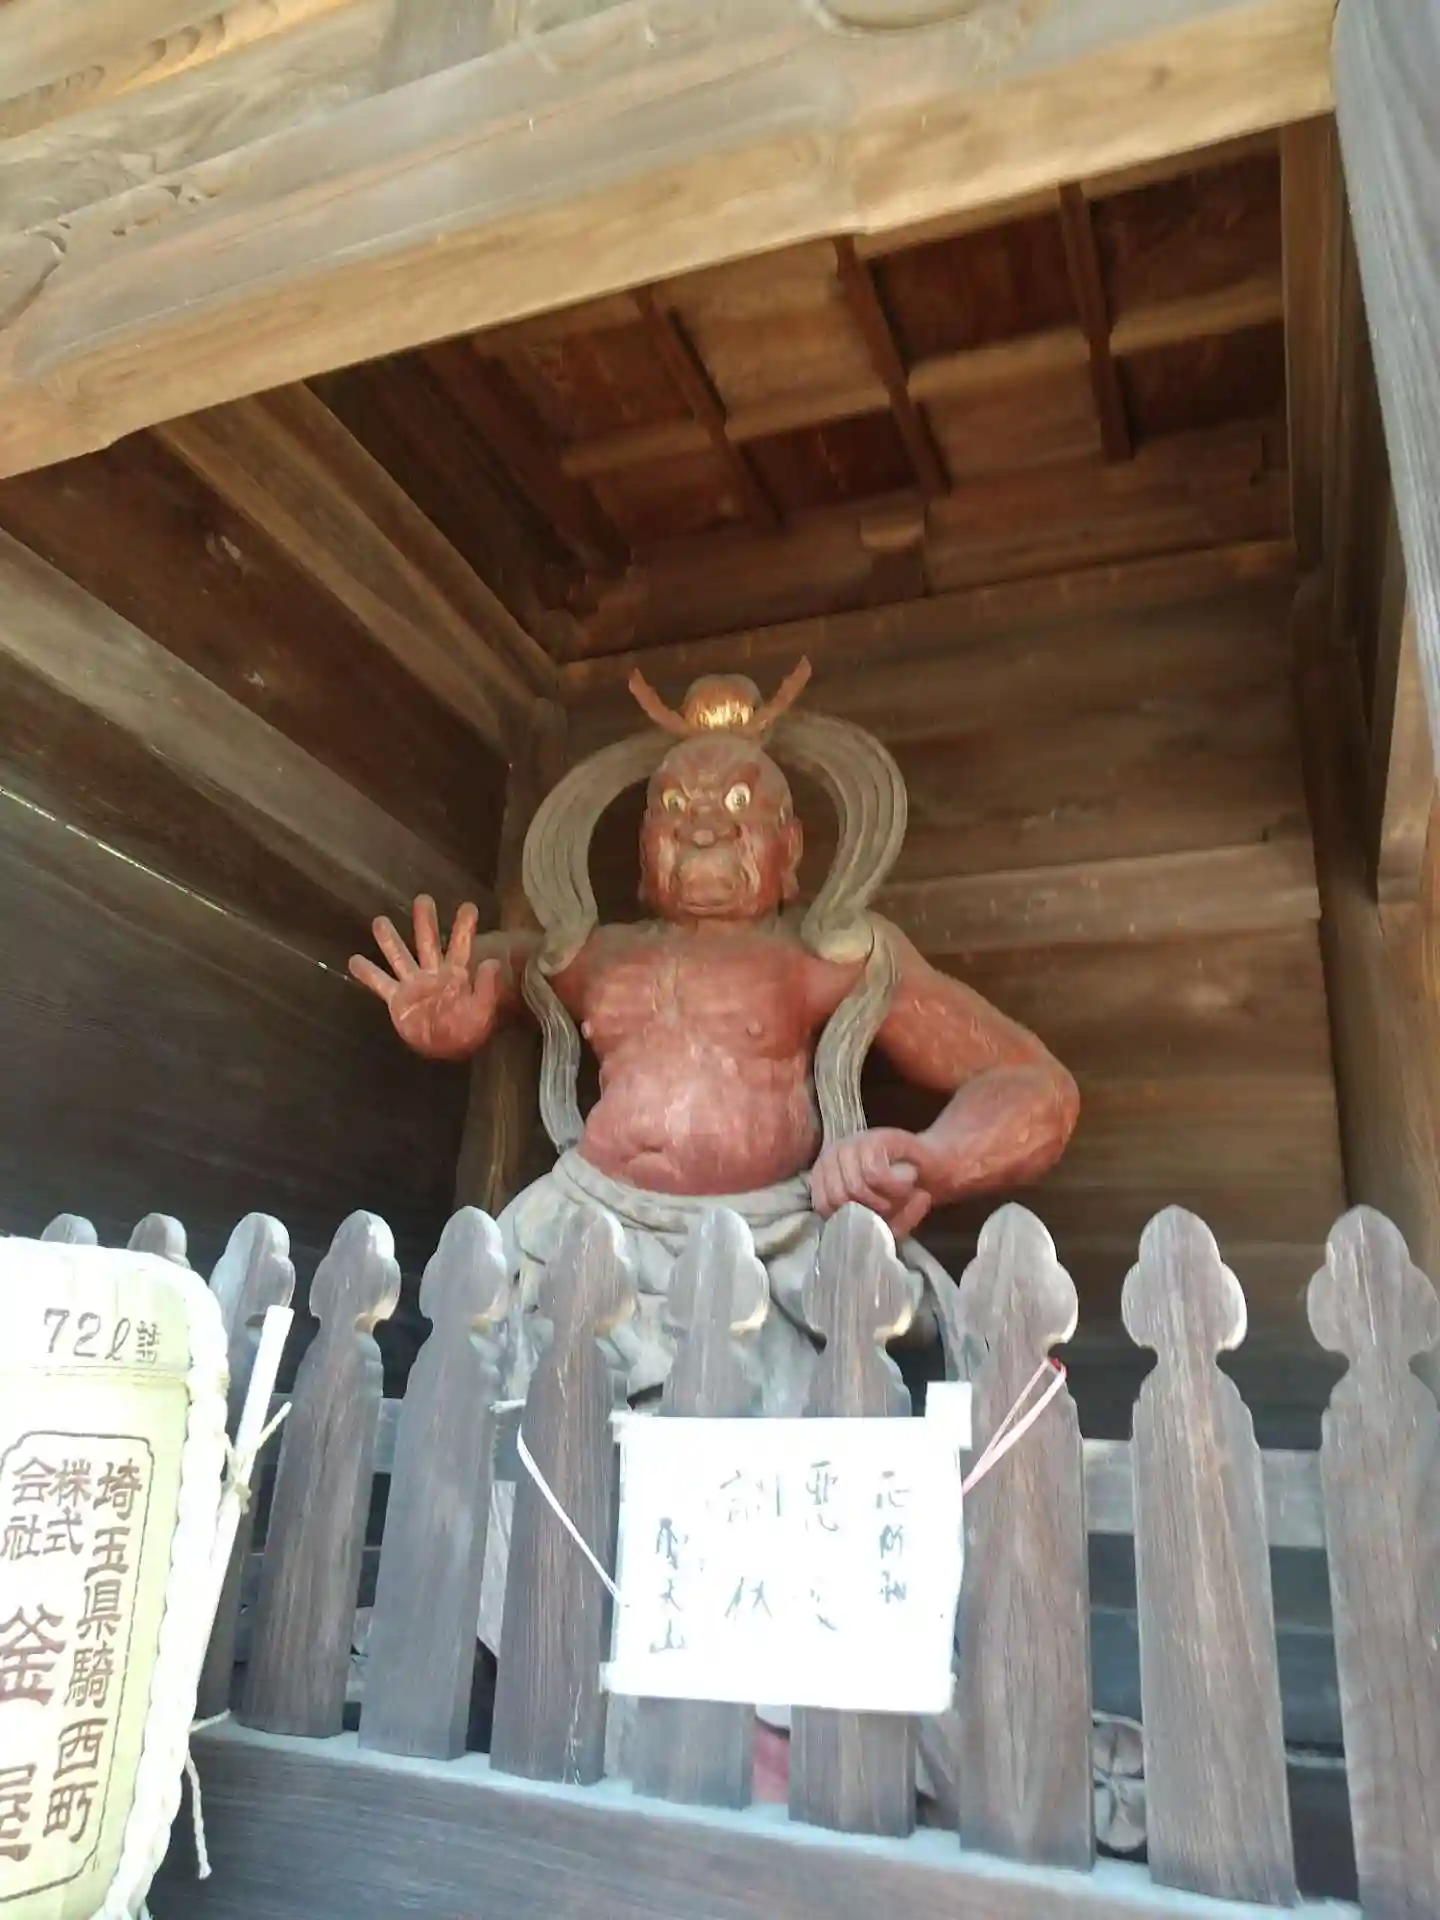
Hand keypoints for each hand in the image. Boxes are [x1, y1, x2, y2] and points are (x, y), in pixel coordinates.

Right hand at [349, 896, 502, 1060]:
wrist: (446, 1049)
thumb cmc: (468, 1030)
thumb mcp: (482, 1010)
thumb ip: (486, 987)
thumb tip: (491, 962)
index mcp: (455, 974)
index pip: (461, 946)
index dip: (464, 927)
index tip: (468, 906)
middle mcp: (432, 973)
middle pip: (427, 942)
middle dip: (425, 921)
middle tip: (423, 899)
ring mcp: (413, 984)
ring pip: (399, 956)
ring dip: (389, 939)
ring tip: (379, 921)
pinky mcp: (397, 999)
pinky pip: (380, 983)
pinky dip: (367, 973)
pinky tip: (353, 959)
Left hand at [809, 1127, 939, 1241]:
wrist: (933, 1164)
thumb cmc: (902, 1193)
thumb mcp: (884, 1219)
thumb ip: (868, 1228)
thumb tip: (859, 1233)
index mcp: (824, 1173)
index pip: (822, 1206)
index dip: (850, 1219)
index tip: (874, 1217)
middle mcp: (832, 1154)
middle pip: (838, 1198)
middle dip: (870, 1212)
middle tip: (892, 1207)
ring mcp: (851, 1144)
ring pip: (855, 1188)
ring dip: (885, 1201)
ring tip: (902, 1195)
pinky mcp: (873, 1139)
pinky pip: (875, 1175)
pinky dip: (896, 1187)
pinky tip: (908, 1181)